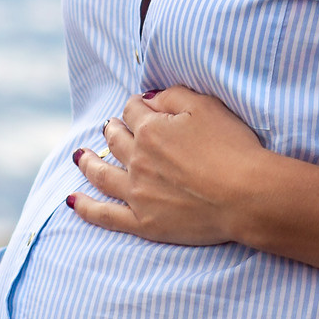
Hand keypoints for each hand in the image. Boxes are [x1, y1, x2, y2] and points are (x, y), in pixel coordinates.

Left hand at [69, 86, 272, 245]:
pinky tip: (72, 200)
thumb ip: (173, 95)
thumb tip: (148, 99)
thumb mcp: (207, 106)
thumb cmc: (232, 148)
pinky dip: (86, 207)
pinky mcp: (143, 222)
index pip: (134, 111)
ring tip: (79, 156)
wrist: (246, 196)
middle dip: (112, 130)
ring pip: (102, 174)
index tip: (141, 106)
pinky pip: (105, 215)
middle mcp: (137, 160)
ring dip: (88, 163)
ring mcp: (137, 193)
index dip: (136, 106)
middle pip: (115, 140)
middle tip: (110, 127)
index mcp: (151, 129)